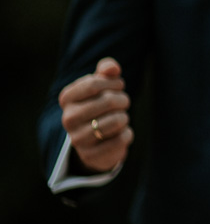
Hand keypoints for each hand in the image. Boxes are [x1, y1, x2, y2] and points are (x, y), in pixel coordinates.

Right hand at [59, 57, 133, 172]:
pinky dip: (127, 134)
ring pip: (117, 120)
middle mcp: (68, 118)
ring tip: (119, 118)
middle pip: (109, 101)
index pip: (94, 84)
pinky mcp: (91, 155)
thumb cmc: (100, 103)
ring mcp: (77, 138)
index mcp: (67, 98)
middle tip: (122, 103)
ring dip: (124, 117)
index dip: (114, 83)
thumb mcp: (102, 84)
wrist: (95, 139)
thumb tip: (111, 68)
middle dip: (123, 100)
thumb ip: (106, 70)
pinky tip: (120, 133)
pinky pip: (121, 139)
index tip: (118, 86)